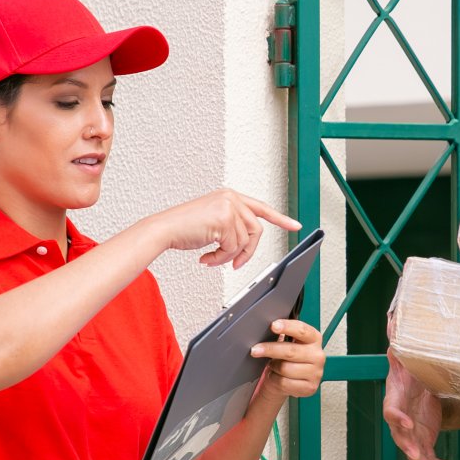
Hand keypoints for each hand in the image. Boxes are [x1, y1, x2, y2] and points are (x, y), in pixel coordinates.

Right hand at [150, 189, 300, 268]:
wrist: (164, 229)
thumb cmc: (184, 228)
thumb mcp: (213, 221)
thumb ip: (232, 224)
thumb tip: (248, 242)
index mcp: (230, 196)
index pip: (260, 207)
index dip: (280, 218)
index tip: (295, 225)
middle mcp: (231, 198)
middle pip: (256, 230)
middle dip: (247, 252)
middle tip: (235, 263)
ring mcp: (228, 207)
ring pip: (244, 242)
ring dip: (228, 256)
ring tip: (212, 258)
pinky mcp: (224, 220)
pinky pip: (232, 248)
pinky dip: (220, 259)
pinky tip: (206, 258)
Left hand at [250, 319, 324, 398]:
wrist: (292, 379)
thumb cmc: (289, 358)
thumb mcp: (289, 342)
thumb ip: (283, 333)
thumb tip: (267, 326)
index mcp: (314, 339)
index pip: (302, 330)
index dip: (287, 327)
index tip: (273, 325)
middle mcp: (318, 355)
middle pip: (290, 351)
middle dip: (270, 349)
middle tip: (255, 350)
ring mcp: (315, 373)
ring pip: (285, 368)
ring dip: (274, 367)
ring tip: (274, 365)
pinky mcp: (309, 387)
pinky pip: (284, 383)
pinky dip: (276, 379)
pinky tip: (278, 376)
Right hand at [383, 349, 452, 459]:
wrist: (419, 389)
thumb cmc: (409, 375)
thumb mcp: (406, 361)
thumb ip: (399, 346)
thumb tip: (392, 320)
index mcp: (396, 399)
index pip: (391, 410)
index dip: (396, 417)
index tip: (405, 422)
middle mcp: (401, 418)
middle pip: (399, 435)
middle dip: (407, 445)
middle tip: (415, 453)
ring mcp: (410, 432)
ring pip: (412, 451)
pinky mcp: (421, 440)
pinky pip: (427, 456)